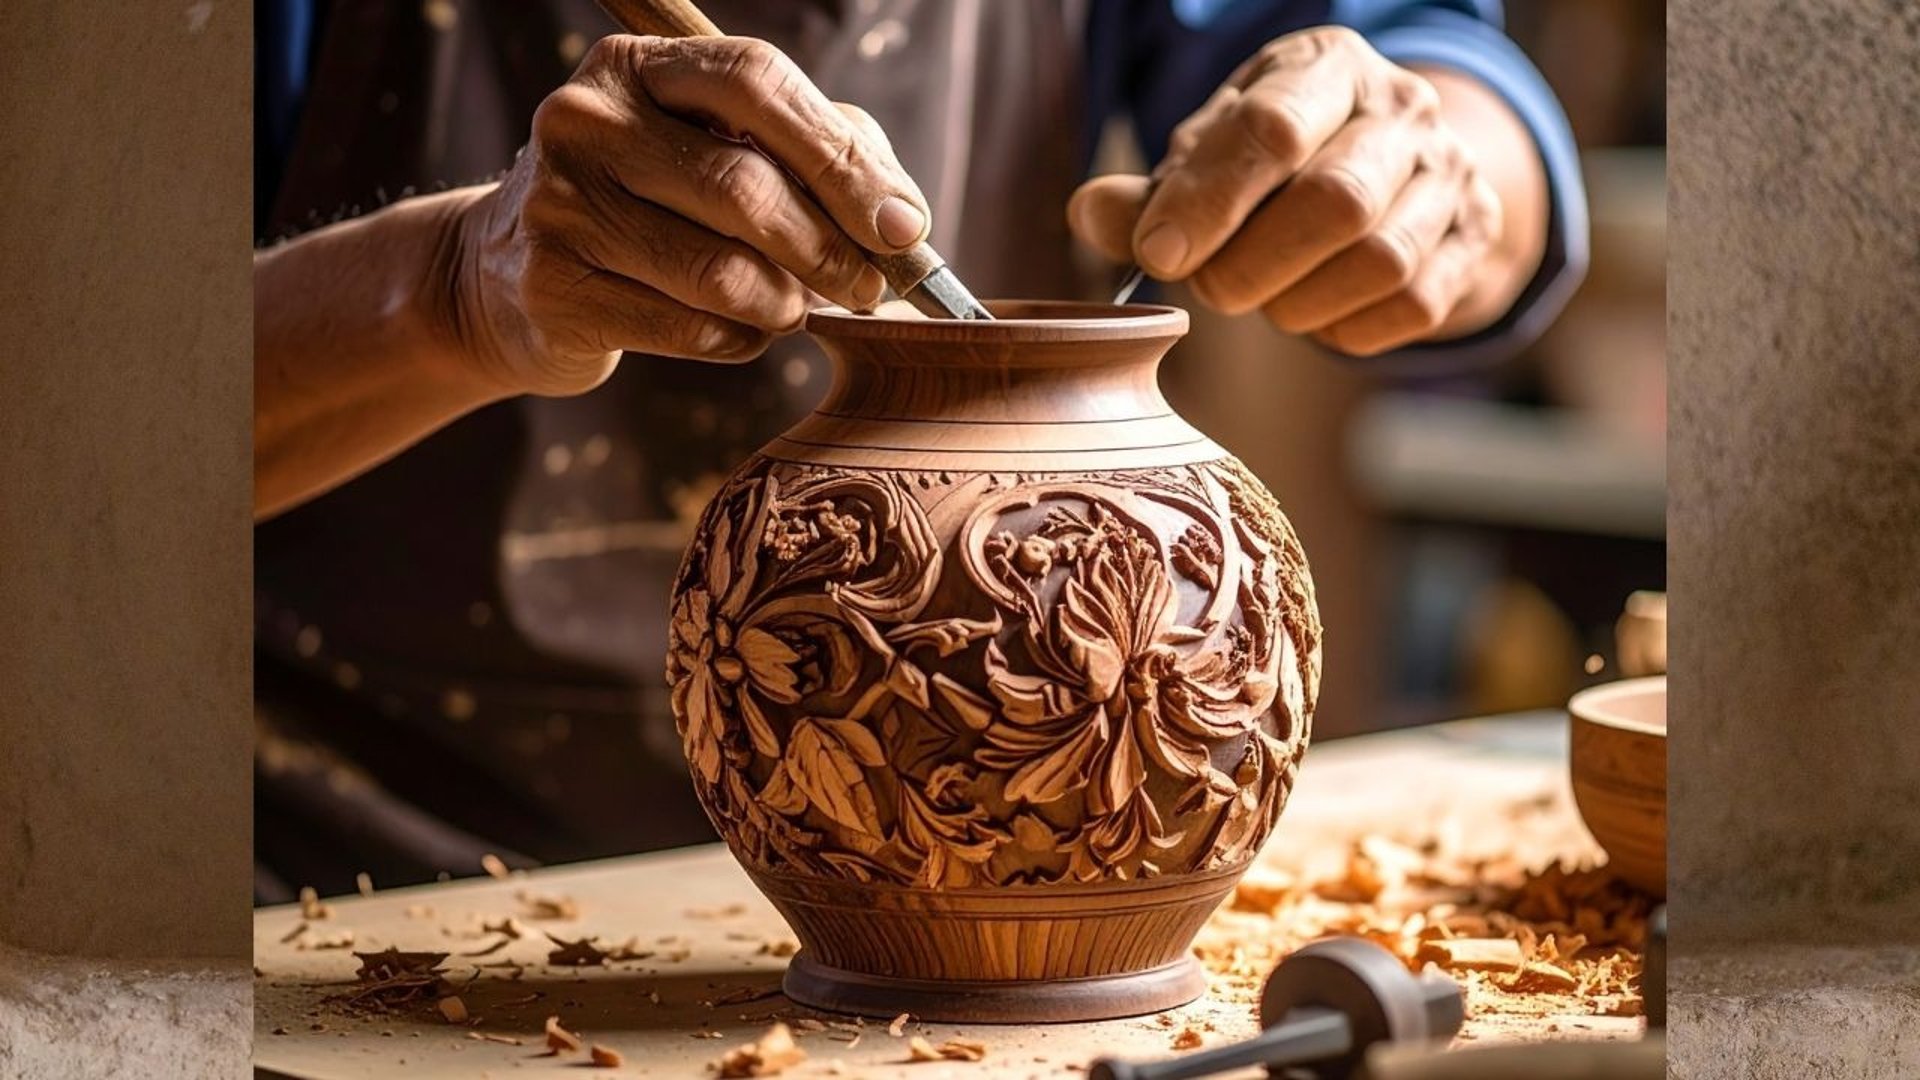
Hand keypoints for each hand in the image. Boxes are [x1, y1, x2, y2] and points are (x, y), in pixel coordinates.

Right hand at [443, 34, 929, 395]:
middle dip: (829, 249)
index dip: (841, 158)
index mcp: (637, 67)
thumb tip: (903, 218)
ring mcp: (558, 205)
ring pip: (722, 272)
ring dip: (785, 303)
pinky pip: (690, 329)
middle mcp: (585, 120)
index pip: (756, 83)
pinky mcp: (552, 289)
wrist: (504, 277)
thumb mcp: (718, 150)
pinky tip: (742, 333)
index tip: (901, 226)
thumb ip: (818, 157)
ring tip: (796, 307)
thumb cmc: (650, 205)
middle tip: (867, 287)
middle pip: (745, 186)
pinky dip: (741, 341)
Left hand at [1070, 27, 1526, 355]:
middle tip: (1212, 288)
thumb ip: (1150, 194)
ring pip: (1379, 260)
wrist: (1393, 174)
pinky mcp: (1473, 240)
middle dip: (1254, 264)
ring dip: (1299, 301)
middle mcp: (1403, 110)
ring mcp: (1450, 175)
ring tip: (1266, 296)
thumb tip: (1091, 214)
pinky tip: (1317, 309)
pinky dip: (1346, 325)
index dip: (1210, 200)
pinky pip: (1412, 305)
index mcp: (1327, 68)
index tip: (1161, 254)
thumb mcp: (1211, 157)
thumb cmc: (1278, 164)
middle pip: (1336, 200)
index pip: (1275, 127)